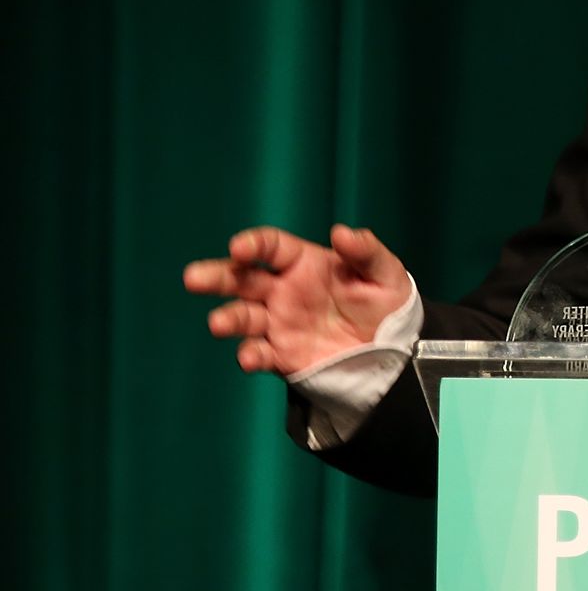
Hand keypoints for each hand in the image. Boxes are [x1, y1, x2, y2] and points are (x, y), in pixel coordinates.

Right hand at [187, 224, 412, 376]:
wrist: (392, 349)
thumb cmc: (384, 302)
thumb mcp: (385, 273)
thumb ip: (366, 252)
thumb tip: (342, 233)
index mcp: (303, 263)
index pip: (269, 248)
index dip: (252, 245)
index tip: (238, 248)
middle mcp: (282, 291)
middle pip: (241, 279)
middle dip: (216, 277)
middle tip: (193, 278)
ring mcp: (278, 323)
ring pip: (242, 317)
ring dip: (228, 319)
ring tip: (218, 324)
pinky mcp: (283, 354)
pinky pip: (260, 353)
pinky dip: (250, 355)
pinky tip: (249, 357)